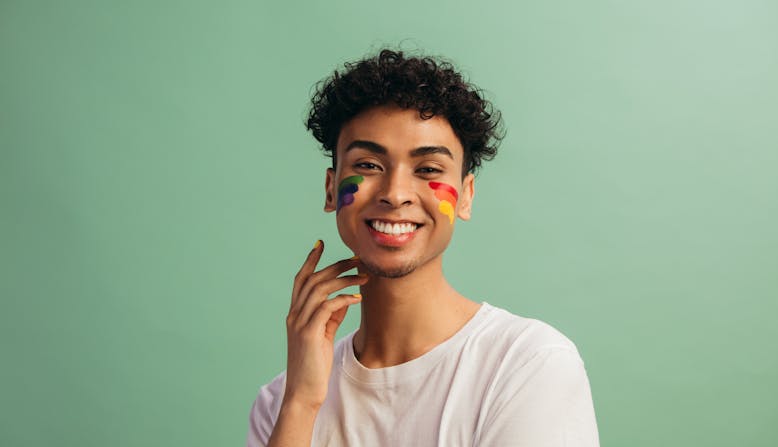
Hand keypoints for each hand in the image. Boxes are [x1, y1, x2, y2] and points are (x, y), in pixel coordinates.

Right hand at [282, 240, 366, 409]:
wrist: (303, 392)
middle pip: (313, 280)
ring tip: (364, 276)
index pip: (300, 280)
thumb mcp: (323, 335)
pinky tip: (357, 297)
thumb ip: (330, 316)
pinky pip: (327, 308)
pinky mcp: (309, 334)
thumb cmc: (315, 365)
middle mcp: (294, 315)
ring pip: (320, 290)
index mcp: (295, 314)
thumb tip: (345, 298)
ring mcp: (300, 324)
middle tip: (357, 259)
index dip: (310, 260)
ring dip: (343, 279)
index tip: (320, 244)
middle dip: (335, 265)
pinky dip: (342, 299)